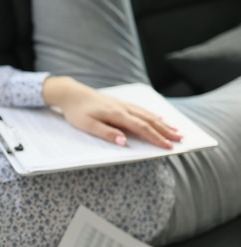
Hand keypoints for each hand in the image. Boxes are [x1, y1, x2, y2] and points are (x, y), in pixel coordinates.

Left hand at [42, 76, 182, 148]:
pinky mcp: (120, 104)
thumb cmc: (77, 111)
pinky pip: (142, 110)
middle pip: (150, 120)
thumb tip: (124, 142)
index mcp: (117, 114)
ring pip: (148, 115)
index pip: (142, 128)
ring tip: (176, 130)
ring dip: (163, 123)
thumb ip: (106, 133)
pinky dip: (153, 115)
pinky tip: (160, 118)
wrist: (71, 93)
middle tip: (181, 139)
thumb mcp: (87, 125)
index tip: (169, 147)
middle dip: (166, 131)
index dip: (156, 138)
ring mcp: (123, 104)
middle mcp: (124, 108)